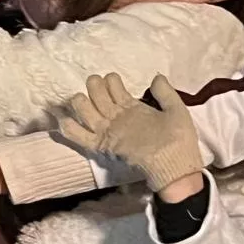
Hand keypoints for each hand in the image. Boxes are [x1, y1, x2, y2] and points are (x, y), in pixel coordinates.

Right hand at [57, 73, 202, 194]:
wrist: (177, 167)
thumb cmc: (179, 141)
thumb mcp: (177, 112)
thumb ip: (166, 93)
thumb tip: (156, 77)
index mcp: (131, 108)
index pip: (111, 86)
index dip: (109, 79)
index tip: (112, 79)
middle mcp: (116, 118)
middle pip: (95, 94)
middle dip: (94, 85)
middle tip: (98, 85)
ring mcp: (108, 130)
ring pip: (84, 109)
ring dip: (81, 99)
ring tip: (87, 98)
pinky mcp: (104, 145)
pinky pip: (79, 136)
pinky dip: (68, 128)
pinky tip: (64, 119)